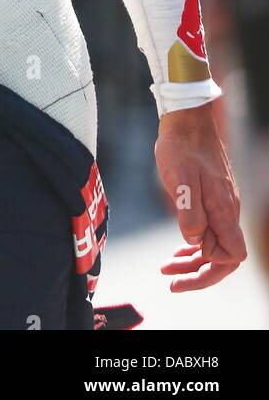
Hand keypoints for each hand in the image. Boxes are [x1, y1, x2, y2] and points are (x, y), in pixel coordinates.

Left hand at [154, 100, 246, 290]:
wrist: (187, 119)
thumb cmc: (182, 147)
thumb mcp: (180, 180)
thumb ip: (190, 213)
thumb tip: (195, 242)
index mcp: (223, 209)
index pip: (231, 255)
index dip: (209, 270)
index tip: (182, 271)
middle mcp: (228, 210)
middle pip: (224, 256)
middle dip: (200, 273)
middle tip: (172, 280)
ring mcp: (222, 203)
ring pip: (216, 243)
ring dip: (194, 260)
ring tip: (168, 266)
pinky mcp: (214, 196)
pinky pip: (211, 229)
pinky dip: (196, 243)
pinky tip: (181, 246)